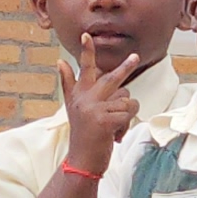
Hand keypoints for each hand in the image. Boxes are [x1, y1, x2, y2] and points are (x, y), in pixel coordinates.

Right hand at [57, 46, 141, 170]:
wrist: (81, 161)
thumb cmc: (83, 134)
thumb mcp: (73, 107)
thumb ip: (69, 83)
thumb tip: (60, 61)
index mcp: (79, 94)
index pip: (84, 69)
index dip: (86, 52)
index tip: (86, 36)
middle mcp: (85, 99)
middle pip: (111, 79)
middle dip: (125, 67)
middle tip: (135, 56)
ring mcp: (95, 109)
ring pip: (126, 100)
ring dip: (126, 114)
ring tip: (114, 126)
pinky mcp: (105, 120)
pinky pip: (127, 114)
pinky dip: (126, 125)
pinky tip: (115, 134)